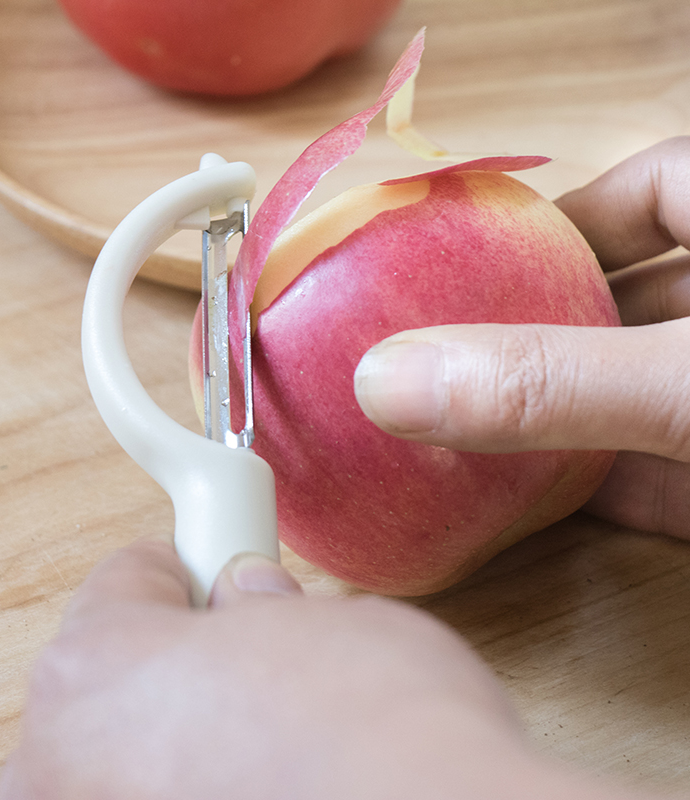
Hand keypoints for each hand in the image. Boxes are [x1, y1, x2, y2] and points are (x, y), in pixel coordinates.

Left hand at [0, 540, 639, 799]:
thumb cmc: (379, 740)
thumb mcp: (329, 626)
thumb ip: (266, 605)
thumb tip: (244, 602)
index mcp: (90, 674)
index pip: (129, 576)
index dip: (192, 558)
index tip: (218, 558)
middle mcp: (57, 770)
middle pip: (118, 669)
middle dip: (190, 648)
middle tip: (259, 649)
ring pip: (137, 745)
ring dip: (198, 723)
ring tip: (279, 727)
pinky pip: (165, 794)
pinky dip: (213, 780)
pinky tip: (280, 780)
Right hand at [355, 137, 689, 538]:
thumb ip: (551, 379)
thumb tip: (391, 385)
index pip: (641, 190)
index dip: (551, 221)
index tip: (462, 258)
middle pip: (619, 305)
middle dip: (529, 333)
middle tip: (436, 358)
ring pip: (629, 401)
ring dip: (551, 423)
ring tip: (453, 433)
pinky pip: (659, 479)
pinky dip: (596, 495)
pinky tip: (523, 506)